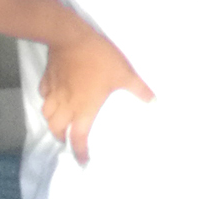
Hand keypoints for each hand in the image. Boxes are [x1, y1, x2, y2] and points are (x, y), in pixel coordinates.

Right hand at [40, 28, 152, 162]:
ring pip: (46, 113)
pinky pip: (44, 94)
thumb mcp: (125, 74)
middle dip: (61, 137)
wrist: (70, 37)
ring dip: (52, 122)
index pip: (78, 137)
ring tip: (59, 124)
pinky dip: (47, 101)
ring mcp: (54, 91)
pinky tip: (52, 98)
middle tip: (68, 141)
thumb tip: (155, 101)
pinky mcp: (47, 78)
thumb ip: (139, 89)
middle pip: (56, 128)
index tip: (83, 161)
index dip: (80, 151)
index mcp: (84, 108)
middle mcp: (66, 104)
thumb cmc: (99, 58)